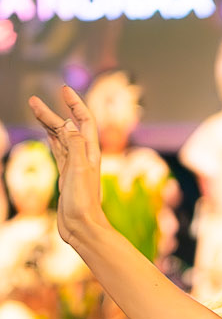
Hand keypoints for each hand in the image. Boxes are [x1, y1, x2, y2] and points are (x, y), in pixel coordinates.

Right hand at [29, 86, 106, 244]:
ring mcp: (74, 166)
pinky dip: (51, 139)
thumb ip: (75, 145)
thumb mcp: (79, 169)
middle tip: (33, 100)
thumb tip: (68, 124)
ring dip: (48, 123)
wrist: (82, 228)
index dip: (75, 104)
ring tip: (34, 109)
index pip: (84, 121)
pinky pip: (58, 151)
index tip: (64, 89)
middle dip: (51, 113)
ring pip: (60, 138)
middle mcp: (84, 157)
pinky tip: (46, 132)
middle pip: (67, 128)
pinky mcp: (66, 176)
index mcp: (90, 153)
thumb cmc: (83, 202)